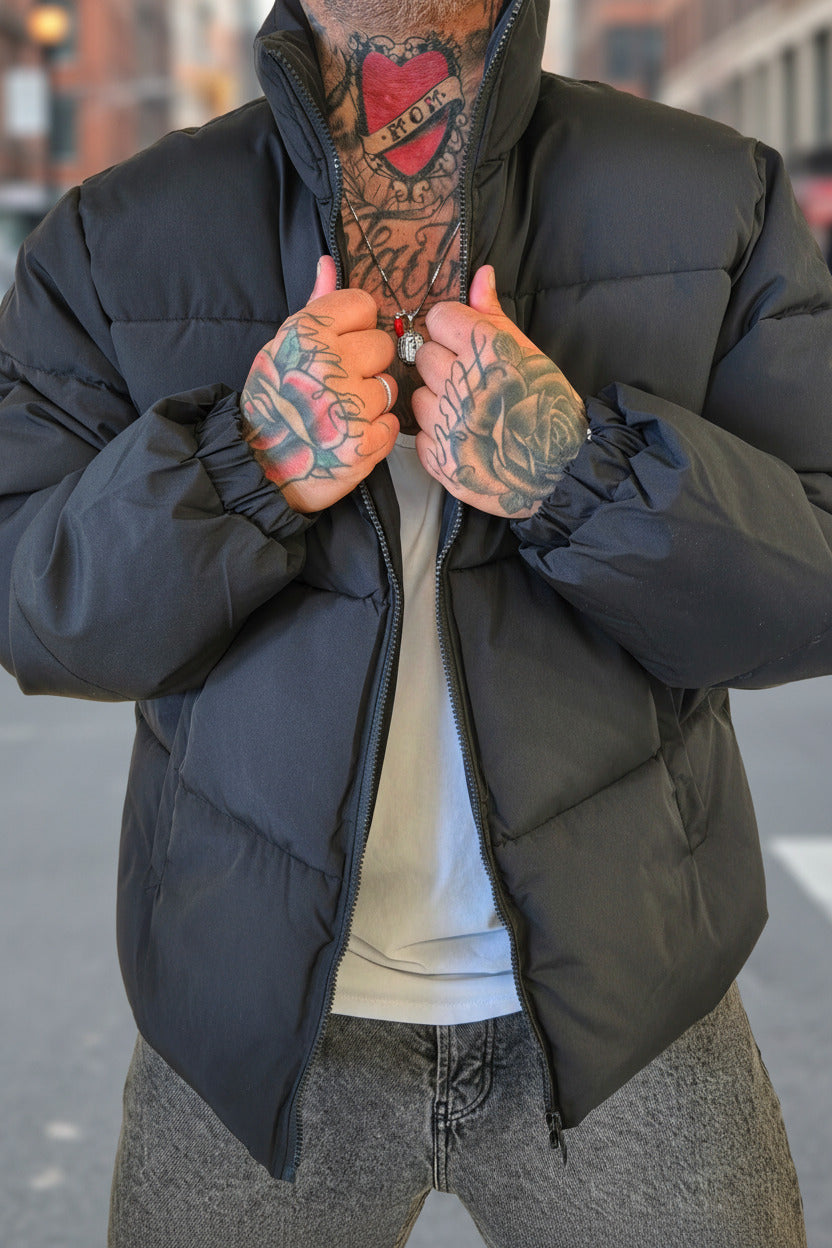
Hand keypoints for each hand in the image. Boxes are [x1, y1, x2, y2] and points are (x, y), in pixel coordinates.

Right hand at [241, 256, 398, 512]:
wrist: (256, 466)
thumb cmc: (272, 401)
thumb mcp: (283, 346)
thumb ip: (316, 305)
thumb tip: (329, 262)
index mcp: (307, 334)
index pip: (364, 305)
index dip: (356, 327)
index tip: (340, 345)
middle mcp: (329, 365)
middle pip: (383, 345)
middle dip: (366, 365)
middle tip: (337, 385)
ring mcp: (349, 407)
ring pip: (389, 387)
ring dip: (371, 402)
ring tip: (340, 413)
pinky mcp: (364, 445)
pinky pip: (392, 425)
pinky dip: (375, 434)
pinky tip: (349, 436)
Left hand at [412, 266, 587, 517]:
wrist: (559, 469)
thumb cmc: (546, 406)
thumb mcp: (527, 352)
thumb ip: (494, 314)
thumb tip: (481, 274)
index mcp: (488, 351)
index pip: (439, 318)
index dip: (451, 329)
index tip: (464, 343)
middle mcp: (464, 383)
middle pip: (424, 355)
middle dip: (444, 365)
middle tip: (470, 381)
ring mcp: (449, 423)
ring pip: (419, 395)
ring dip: (438, 402)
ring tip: (468, 412)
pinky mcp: (440, 458)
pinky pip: (420, 433)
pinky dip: (437, 437)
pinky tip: (465, 438)